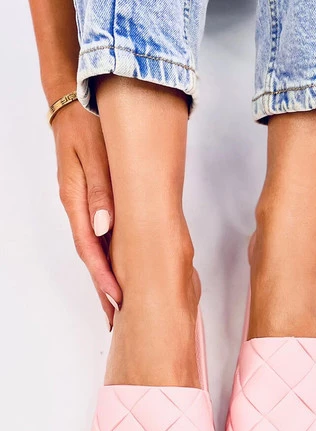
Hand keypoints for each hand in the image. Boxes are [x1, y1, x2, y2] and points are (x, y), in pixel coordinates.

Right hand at [52, 100, 121, 328]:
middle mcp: (77, 208)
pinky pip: (97, 236)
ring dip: (104, 277)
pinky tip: (115, 268)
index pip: (90, 248)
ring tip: (117, 304)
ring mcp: (82, 206)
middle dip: (102, 288)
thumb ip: (100, 192)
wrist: (74, 103)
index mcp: (76, 201)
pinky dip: (105, 257)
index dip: (104, 276)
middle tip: (115, 318)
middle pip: (89, 256)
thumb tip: (105, 228)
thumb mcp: (94, 155)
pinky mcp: (89, 201)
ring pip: (93, 249)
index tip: (118, 298)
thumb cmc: (86, 125)